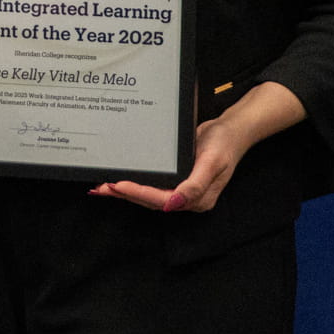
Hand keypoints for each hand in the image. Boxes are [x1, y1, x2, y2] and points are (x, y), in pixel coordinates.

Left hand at [91, 80, 305, 213]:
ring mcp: (182, 191)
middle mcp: (188, 199)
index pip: (162, 200)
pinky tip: (120, 180)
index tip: (118, 185)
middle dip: (126, 195)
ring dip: (126, 192)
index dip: (139, 194)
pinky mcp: (176, 181)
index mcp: (199, 199)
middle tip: (101, 187)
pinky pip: (153, 186)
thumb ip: (195, 185)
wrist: (231, 131)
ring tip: (103, 186)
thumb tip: (174, 203)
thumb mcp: (212, 162)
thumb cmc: (224, 144)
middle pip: (152, 201)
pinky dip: (135, 184)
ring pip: (149, 195)